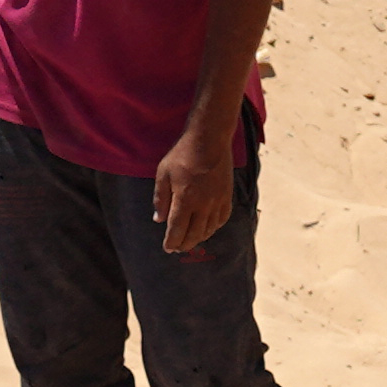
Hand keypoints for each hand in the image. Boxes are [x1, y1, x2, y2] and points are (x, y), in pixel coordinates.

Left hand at [151, 107, 241, 253]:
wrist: (209, 139)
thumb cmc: (183, 154)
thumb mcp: (163, 174)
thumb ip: (160, 199)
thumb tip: (159, 219)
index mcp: (185, 200)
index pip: (177, 230)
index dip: (171, 242)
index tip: (168, 248)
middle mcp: (203, 204)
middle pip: (194, 234)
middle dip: (184, 244)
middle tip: (177, 248)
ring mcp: (217, 201)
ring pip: (209, 229)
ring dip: (199, 238)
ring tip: (190, 240)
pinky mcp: (227, 196)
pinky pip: (222, 219)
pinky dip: (213, 227)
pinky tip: (207, 228)